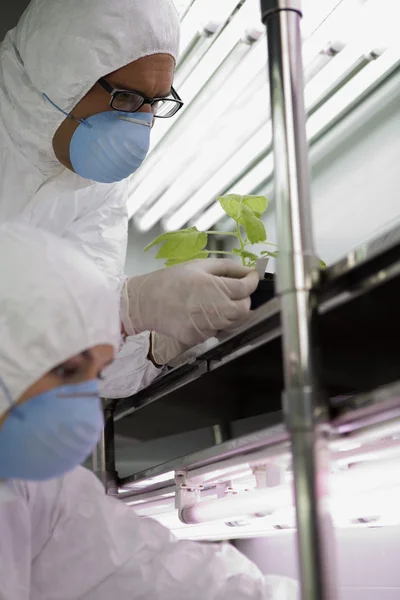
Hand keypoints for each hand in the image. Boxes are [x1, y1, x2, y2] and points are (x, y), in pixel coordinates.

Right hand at [121, 259, 258, 345]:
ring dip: (231, 312)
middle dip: (244, 299)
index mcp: (215, 288)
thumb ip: (227, 267)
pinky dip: (216, 322)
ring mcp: (207, 327)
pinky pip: (217, 331)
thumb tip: (247, 270)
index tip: (252, 277)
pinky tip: (203, 313)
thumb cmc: (172, 280)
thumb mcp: (199, 265)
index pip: (247, 288)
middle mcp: (214, 310)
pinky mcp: (199, 338)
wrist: (146, 301)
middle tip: (236, 291)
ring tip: (216, 301)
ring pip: (233, 322)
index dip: (252, 281)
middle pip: (245, 310)